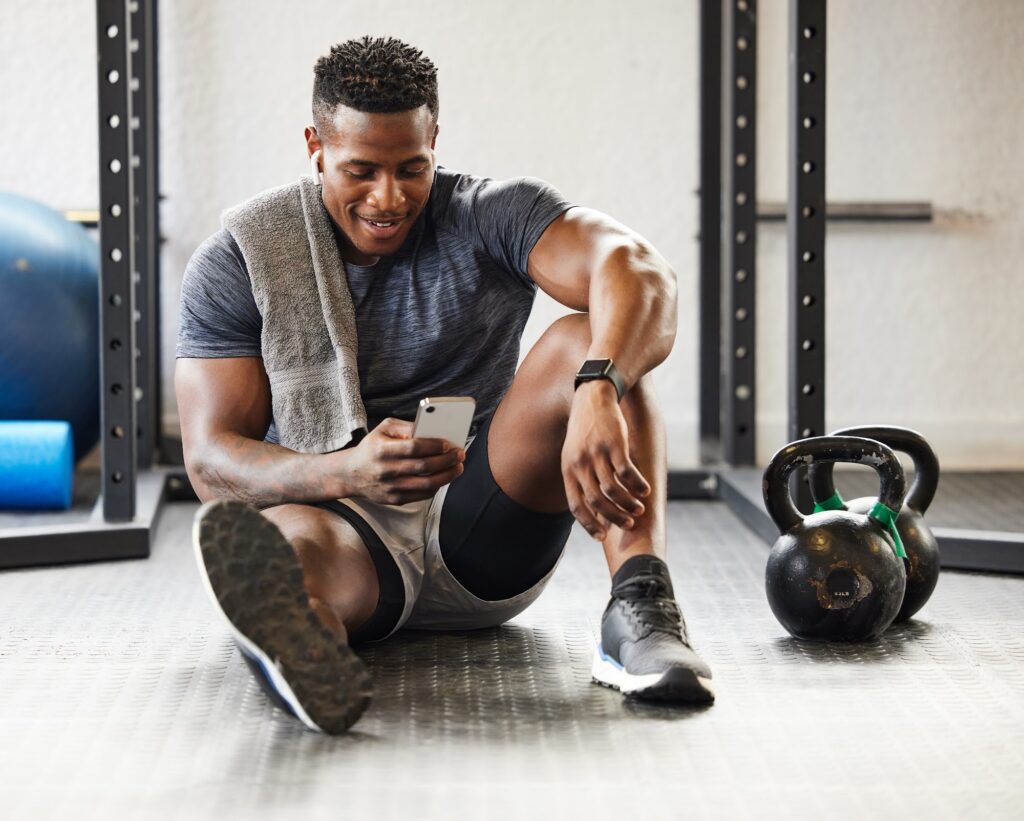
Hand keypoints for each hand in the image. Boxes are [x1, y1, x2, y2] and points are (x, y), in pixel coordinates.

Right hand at [342, 418, 464, 504]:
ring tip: (458, 467)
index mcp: (381, 450)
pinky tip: (444, 477)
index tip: (448, 444)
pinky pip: (422, 495)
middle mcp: (385, 470)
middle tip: (459, 454)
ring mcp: (390, 487)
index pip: (413, 447)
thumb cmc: (372, 448)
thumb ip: (405, 427)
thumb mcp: (383, 429)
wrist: (351, 474)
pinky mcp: (394, 499)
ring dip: (447, 476)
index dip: (434, 446)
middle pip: (423, 467)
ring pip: (426, 484)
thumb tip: (429, 429)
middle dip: (446, 460)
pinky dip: (436, 486)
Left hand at [561, 380, 650, 540]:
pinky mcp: (614, 443)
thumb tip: (593, 504)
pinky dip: (637, 484)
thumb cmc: (586, 428)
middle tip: (628, 523)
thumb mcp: (574, 452)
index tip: (602, 536)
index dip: (588, 523)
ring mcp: (596, 453)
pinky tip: (646, 490)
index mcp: (568, 469)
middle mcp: (579, 463)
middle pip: (596, 501)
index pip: (576, 505)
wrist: (593, 395)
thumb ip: (580, 476)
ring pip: (612, 489)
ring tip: (639, 508)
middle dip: (613, 517)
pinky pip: (626, 472)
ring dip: (628, 503)